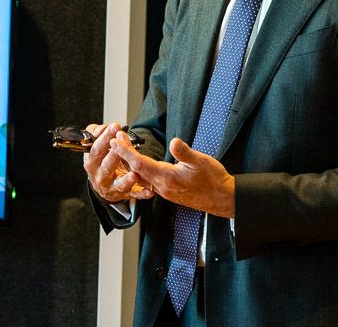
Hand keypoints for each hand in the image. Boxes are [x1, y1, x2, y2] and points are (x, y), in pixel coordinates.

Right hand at [83, 122, 153, 202]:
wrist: (103, 186)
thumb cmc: (101, 162)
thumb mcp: (96, 149)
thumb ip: (97, 134)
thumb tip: (103, 128)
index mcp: (92, 163)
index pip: (96, 150)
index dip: (104, 138)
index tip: (114, 126)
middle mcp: (100, 177)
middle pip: (107, 166)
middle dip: (115, 154)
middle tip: (121, 144)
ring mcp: (112, 187)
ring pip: (120, 184)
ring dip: (127, 179)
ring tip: (134, 174)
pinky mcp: (124, 194)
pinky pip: (134, 194)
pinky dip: (141, 193)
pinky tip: (149, 192)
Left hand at [109, 135, 235, 217]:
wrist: (222, 199)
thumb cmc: (213, 180)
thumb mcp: (201, 161)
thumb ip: (185, 152)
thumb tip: (174, 141)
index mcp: (167, 178)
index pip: (140, 163)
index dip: (126, 151)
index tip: (116, 140)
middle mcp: (162, 186)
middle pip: (136, 170)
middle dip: (123, 154)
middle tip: (115, 139)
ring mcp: (164, 191)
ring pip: (140, 176)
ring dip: (130, 162)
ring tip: (122, 148)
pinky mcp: (168, 192)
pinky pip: (147, 181)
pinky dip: (138, 170)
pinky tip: (138, 164)